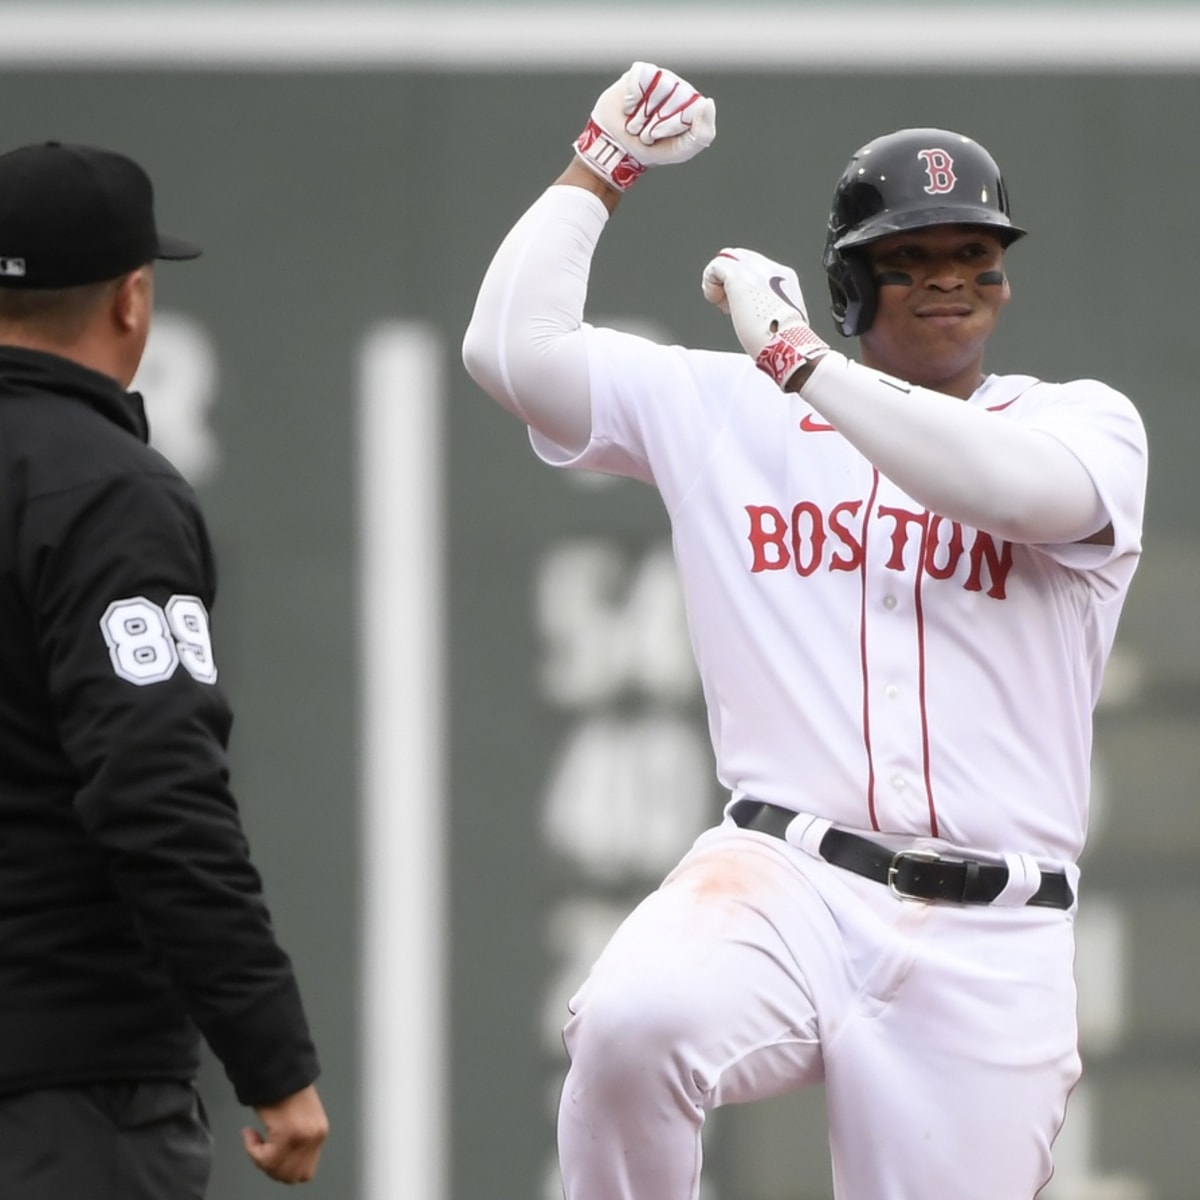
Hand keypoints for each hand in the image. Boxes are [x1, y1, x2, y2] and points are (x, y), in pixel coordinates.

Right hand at [242, 1083, 328, 1183]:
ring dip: (261, 1159)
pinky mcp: (287, 1135)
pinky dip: (252, 1150)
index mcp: (319, 1133)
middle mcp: (315, 1137)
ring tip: (255, 1139)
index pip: (304, 1172)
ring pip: (276, 1171)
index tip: (271, 1154)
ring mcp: (302, 1137)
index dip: (284, 1168)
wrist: (277, 1066)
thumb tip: (284, 1163)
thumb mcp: (300, 1118)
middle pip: (291, 1176)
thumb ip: (298, 1141)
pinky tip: (249, 1132)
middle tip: (260, 1149)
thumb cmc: (282, 1088)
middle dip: (271, 1168)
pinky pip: (264, 1159)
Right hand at [573, 62, 715, 190]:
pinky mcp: (640, 72)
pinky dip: (631, 100)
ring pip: (657, 88)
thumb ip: (703, 134)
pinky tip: (629, 109)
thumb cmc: (652, 148)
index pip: (692, 108)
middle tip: (647, 133)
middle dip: (654, 122)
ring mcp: (660, 77)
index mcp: (693, 106)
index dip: (671, 126)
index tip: (660, 138)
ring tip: (637, 124)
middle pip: (674, 97)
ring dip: (641, 115)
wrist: (618, 148)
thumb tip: (708, 102)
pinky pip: (639, 80)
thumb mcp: (680, 150)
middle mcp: (679, 88)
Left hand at [702, 247, 829, 388]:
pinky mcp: (737, 276)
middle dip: (732, 282)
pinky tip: (715, 300)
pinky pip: (715, 267)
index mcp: (784, 278)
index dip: (746, 285)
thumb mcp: (786, 322)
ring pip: (727, 260)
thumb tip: (770, 327)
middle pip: (740, 260)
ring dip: (720, 283)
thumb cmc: (787, 342)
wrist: (787, 342)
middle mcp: (769, 268)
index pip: (757, 269)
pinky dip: (710, 284)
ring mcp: (753, 270)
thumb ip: (777, 313)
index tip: (746, 309)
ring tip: (724, 305)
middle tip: (731, 307)